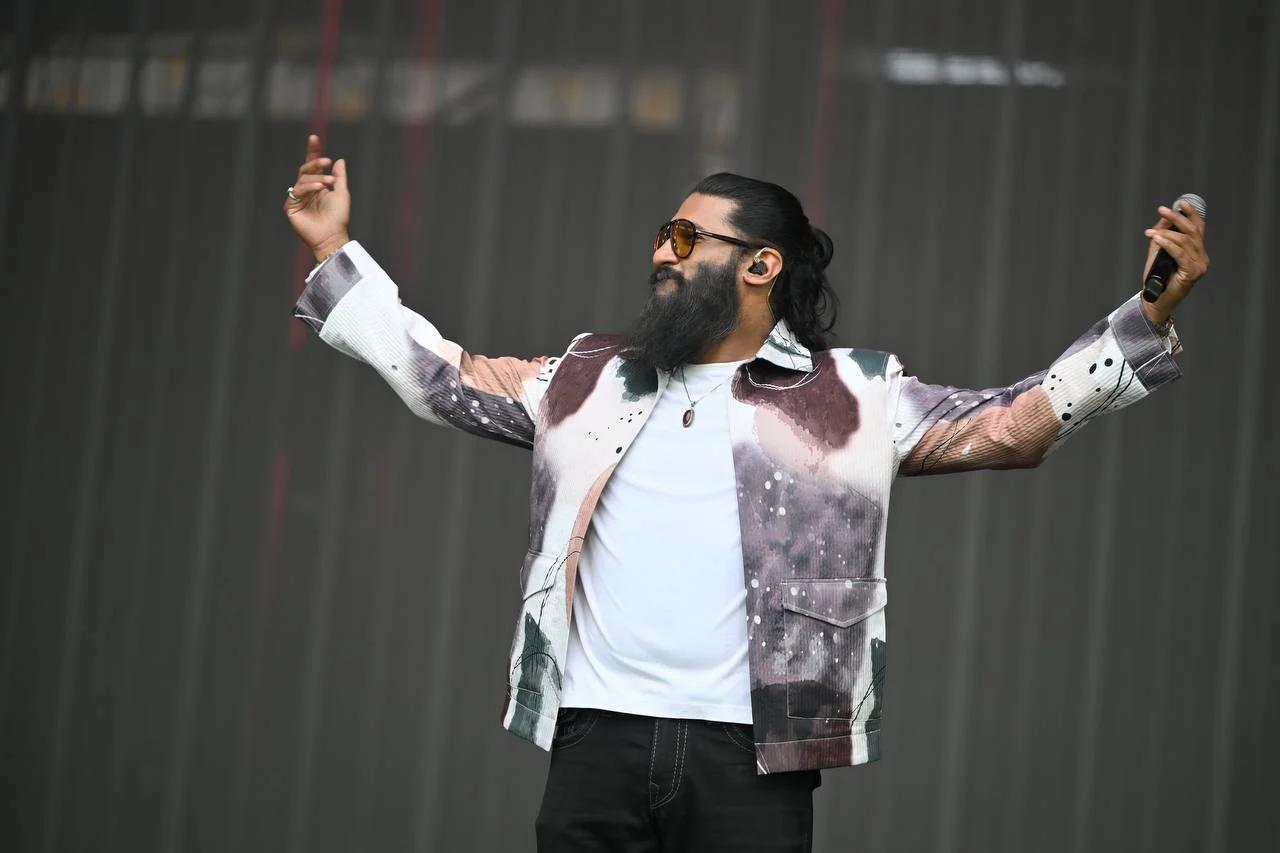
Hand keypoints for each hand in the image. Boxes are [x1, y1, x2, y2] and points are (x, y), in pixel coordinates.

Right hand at [284, 134, 350, 262]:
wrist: (333, 236)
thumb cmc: (339, 217)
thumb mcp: (342, 193)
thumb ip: (339, 176)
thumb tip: (339, 160)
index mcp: (317, 185)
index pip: (313, 165)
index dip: (313, 151)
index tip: (314, 137)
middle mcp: (306, 190)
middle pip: (305, 169)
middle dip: (315, 164)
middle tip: (326, 162)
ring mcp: (297, 198)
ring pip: (302, 179)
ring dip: (317, 178)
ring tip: (329, 183)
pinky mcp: (290, 207)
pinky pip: (297, 191)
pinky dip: (309, 187)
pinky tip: (319, 188)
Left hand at [1140, 200, 1207, 325]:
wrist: (1155, 300)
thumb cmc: (1157, 279)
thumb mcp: (1158, 253)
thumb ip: (1162, 236)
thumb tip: (1164, 218)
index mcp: (1197, 252)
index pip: (1198, 228)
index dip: (1191, 214)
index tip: (1181, 203)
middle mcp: (1202, 258)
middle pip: (1192, 232)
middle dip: (1177, 218)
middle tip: (1162, 209)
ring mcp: (1199, 266)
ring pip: (1184, 242)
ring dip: (1166, 233)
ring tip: (1151, 231)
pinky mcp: (1192, 273)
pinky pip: (1179, 253)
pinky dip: (1167, 243)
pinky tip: (1156, 238)